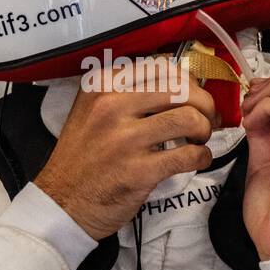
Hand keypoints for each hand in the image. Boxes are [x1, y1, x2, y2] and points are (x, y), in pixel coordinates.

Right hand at [35, 57, 218, 240]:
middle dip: (204, 103)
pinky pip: (189, 154)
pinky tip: (197, 159)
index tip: (193, 94)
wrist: (62, 203)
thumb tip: (182, 84)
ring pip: (189, 118)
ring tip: (199, 138)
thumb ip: (127, 92)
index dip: (186, 80)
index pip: (160, 67)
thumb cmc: (83, 157)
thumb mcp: (92, 110)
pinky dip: (202, 156)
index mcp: (101, 85)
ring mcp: (126, 139)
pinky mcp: (140, 170)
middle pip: (181, 89)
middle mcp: (112, 106)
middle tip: (206, 118)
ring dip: (205, 128)